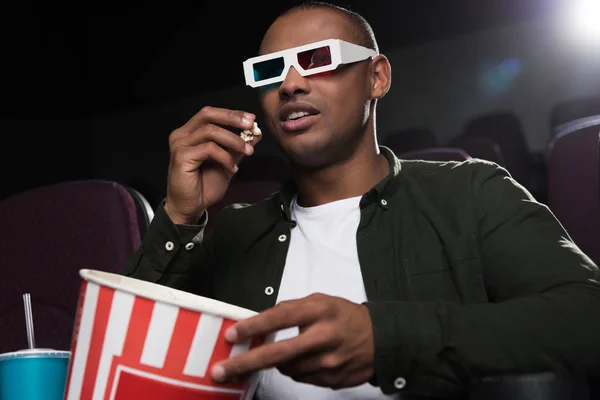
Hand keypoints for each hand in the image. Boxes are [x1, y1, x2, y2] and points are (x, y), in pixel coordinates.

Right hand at [165, 106, 261, 223]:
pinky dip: (225, 157)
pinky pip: (208, 149)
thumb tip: (255, 133)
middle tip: (251, 124)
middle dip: (232, 118)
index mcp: (190, 133)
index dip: (231, 114)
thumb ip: (237, 147)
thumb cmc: (204, 186)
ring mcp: (180, 145)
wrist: (191, 207)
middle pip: (207, 114)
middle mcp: (182, 135)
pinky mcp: (181, 157)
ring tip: (248, 151)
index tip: (251, 119)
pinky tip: (233, 168)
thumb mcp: (227, 162)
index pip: (210, 114)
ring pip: (210, 132)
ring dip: (233, 140)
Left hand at [211, 293, 374, 388]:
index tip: (233, 334)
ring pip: (286, 369)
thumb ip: (293, 310)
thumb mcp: (322, 302)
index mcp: (320, 311)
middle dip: (244, 363)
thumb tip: (260, 322)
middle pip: (277, 354)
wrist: (383, 341)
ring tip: (289, 351)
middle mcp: (324, 337)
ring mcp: (328, 363)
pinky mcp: (332, 381)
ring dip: (277, 362)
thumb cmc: (346, 317)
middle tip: (220, 371)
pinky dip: (296, 369)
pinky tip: (307, 360)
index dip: (254, 327)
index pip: (281, 317)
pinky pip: (301, 378)